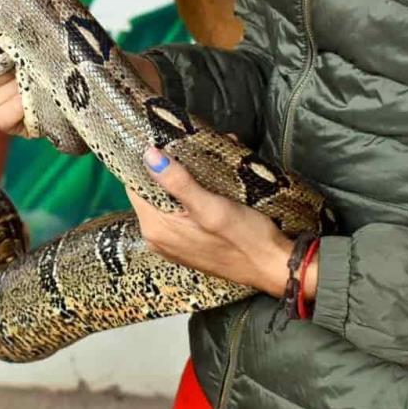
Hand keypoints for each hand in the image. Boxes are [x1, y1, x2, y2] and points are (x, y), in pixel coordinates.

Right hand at [0, 23, 163, 135]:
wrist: (113, 69)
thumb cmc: (75, 44)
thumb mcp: (39, 27)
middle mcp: (0, 81)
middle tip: (12, 66)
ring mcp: (14, 105)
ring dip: (8, 94)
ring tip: (30, 83)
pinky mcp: (30, 125)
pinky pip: (8, 124)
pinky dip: (20, 112)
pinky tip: (35, 100)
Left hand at [131, 147, 317, 299]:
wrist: (273, 267)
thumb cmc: (246, 239)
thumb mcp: (211, 206)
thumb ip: (178, 182)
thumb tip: (149, 155)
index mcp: (156, 227)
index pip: (134, 185)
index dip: (145, 162)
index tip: (160, 141)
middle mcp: (157, 237)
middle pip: (152, 190)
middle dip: (171, 167)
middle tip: (190, 146)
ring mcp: (172, 241)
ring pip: (168, 198)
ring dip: (185, 178)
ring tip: (206, 160)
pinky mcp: (187, 242)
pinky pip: (182, 210)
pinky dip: (194, 193)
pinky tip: (213, 181)